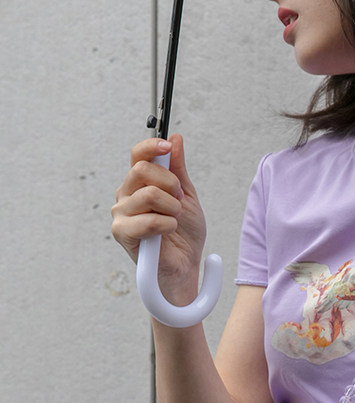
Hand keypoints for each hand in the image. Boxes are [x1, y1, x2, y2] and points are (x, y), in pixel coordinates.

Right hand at [111, 134, 206, 300]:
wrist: (185, 263)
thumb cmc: (184, 232)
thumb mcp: (186, 195)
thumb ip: (178, 169)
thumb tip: (175, 139)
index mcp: (140, 183)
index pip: (137, 155)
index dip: (151, 146)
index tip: (167, 147)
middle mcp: (126, 195)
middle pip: (141, 170)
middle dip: (169, 183)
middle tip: (178, 200)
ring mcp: (121, 213)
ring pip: (148, 194)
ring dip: (171, 207)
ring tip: (174, 219)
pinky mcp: (121, 233)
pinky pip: (148, 220)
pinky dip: (166, 225)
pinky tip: (167, 232)